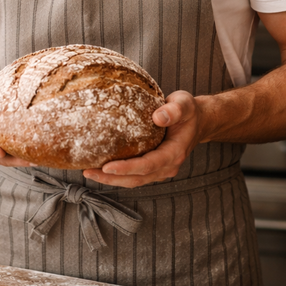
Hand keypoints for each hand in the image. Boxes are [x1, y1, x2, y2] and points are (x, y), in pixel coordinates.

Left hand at [82, 90, 203, 187]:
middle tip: (89, 172)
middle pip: (138, 178)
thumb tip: (157, 117)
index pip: (148, 165)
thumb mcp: (184, 104)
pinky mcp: (154, 167)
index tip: (107, 167)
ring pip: (134, 181)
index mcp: (174, 153)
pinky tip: (100, 168)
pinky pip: (135, 175)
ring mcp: (161, 170)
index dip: (127, 168)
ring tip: (89, 172)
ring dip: (112, 180)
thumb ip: (174, 110)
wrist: (197, 121)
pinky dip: (118, 175)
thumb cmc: (188, 111)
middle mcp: (168, 166)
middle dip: (112, 178)